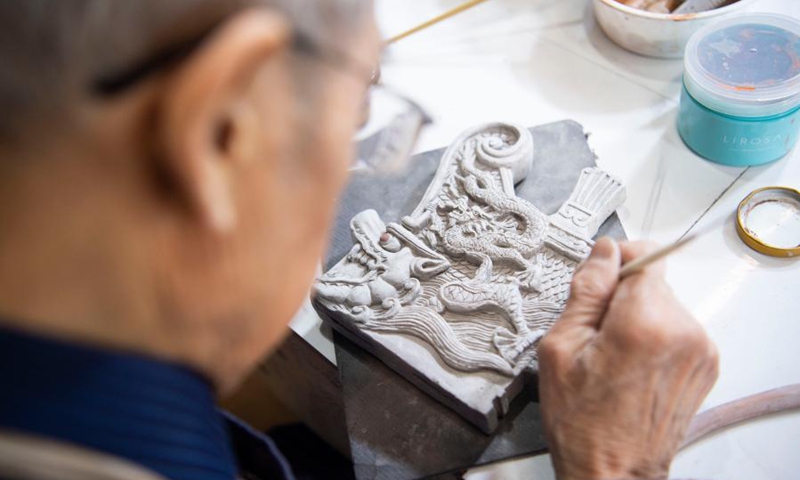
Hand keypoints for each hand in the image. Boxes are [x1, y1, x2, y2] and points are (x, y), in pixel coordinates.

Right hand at [538, 238, 718, 479]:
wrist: (613, 471)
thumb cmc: (583, 422)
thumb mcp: (561, 349)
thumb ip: (587, 291)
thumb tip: (602, 253)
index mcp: (645, 323)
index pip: (644, 255)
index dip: (615, 261)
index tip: (598, 279)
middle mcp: (684, 332)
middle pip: (652, 281)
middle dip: (621, 297)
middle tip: (595, 335)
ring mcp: (700, 350)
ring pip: (663, 304)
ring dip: (638, 317)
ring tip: (613, 357)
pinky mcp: (706, 364)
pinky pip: (676, 328)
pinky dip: (654, 337)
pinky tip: (632, 367)